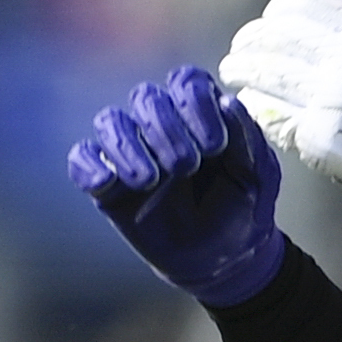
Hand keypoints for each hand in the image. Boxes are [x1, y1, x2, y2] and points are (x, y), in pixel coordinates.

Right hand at [70, 65, 285, 304]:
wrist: (219, 260)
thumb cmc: (241, 209)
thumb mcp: (259, 175)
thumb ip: (247, 138)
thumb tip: (227, 102)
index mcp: (200, 113)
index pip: (186, 81)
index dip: (195, 103)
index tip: (215, 145)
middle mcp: (162, 124)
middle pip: (145, 97)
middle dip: (164, 128)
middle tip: (185, 167)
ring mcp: (132, 152)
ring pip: (110, 121)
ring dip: (126, 146)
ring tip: (148, 181)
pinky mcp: (108, 183)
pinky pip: (82, 159)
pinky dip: (88, 166)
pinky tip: (107, 183)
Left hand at [221, 0, 341, 242]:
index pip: (306, 1)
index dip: (279, 7)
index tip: (271, 19)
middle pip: (279, 34)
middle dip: (251, 37)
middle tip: (241, 46)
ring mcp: (332, 97)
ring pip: (268, 70)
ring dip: (241, 66)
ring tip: (233, 68)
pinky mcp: (316, 133)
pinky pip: (270, 109)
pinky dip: (253, 100)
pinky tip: (246, 97)